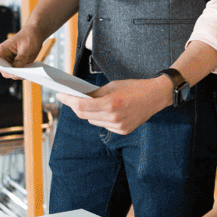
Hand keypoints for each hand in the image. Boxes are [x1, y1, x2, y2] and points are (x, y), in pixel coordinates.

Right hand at [0, 27, 43, 77]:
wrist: (36, 35)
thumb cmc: (29, 37)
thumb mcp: (26, 47)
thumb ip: (20, 58)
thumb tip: (15, 69)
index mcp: (1, 51)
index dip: (2, 69)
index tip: (11, 72)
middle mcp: (4, 58)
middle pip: (4, 71)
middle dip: (13, 74)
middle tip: (23, 75)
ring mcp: (11, 62)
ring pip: (12, 73)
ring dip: (19, 75)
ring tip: (28, 74)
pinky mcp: (18, 65)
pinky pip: (19, 72)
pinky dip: (24, 74)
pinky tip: (31, 73)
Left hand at [58, 75, 173, 134]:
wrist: (157, 96)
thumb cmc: (136, 87)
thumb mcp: (113, 85)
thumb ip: (96, 93)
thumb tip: (79, 96)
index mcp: (111, 103)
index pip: (81, 105)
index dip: (68, 100)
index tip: (60, 95)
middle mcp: (114, 117)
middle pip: (84, 115)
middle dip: (75, 106)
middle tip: (69, 98)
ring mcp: (119, 126)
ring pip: (93, 121)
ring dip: (89, 113)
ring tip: (90, 104)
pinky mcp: (123, 130)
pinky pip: (104, 125)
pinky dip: (101, 118)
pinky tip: (106, 111)